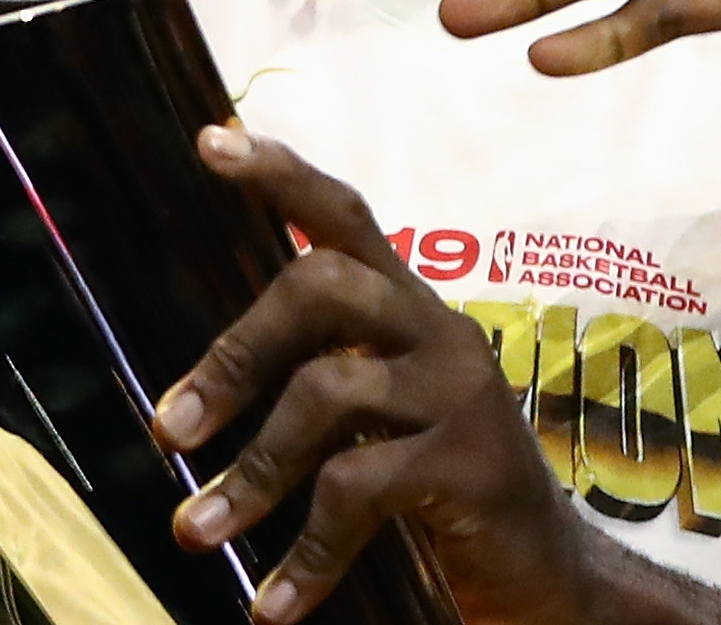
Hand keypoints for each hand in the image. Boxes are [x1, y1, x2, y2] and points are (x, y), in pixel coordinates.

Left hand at [155, 129, 587, 624]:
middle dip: (234, 354)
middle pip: (321, 284)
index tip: (209, 140)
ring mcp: (461, 392)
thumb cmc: (442, 494)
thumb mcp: (383, 422)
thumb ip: (318, 385)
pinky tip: (273, 604)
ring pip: (327, 392)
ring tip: (195, 533)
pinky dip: (304, 554)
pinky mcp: (471, 462)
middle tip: (170, 429)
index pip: (345, 215)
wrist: (550, 578)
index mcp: (411, 310)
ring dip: (249, 472)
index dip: (280, 173)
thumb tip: (189, 406)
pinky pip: (358, 488)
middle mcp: (439, 331)